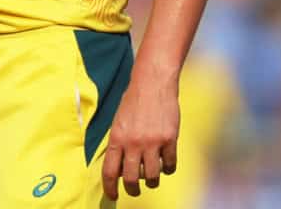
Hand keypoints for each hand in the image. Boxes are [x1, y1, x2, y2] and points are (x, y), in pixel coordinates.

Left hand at [102, 68, 179, 199]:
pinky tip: (165, 163)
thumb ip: (118, 143)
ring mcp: (152, 142)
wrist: (152, 84)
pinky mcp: (170, 140)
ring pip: (153, 176)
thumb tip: (120, 168)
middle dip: (132, 190)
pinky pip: (170, 165)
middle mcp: (133, 143)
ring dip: (152, 180)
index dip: (110, 188)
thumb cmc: (133, 102)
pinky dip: (168, 168)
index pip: (110, 171)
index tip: (112, 196)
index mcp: (116, 138)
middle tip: (134, 191)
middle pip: (132, 179)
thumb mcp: (118, 121)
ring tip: (152, 176)